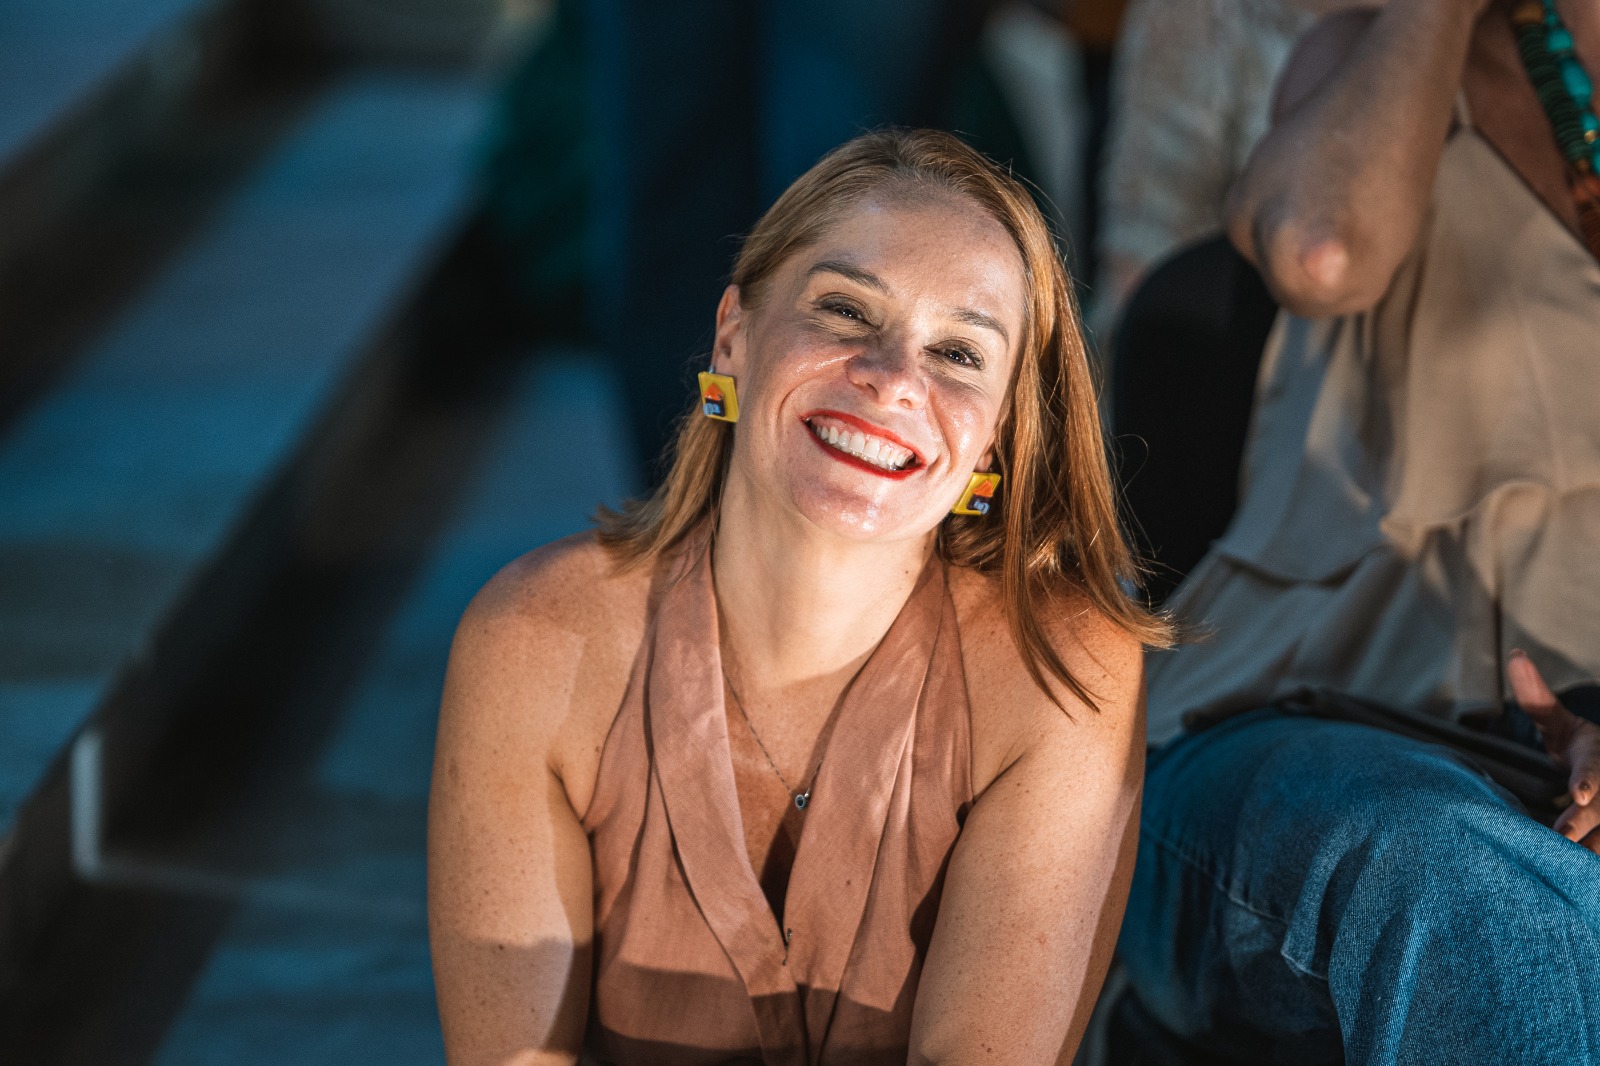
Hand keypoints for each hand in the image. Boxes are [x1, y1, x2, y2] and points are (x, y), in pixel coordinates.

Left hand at [1509, 650, 1599, 854]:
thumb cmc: (1580, 747)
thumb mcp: (1560, 722)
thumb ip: (1536, 696)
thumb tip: (1514, 655)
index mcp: (1598, 760)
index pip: (1594, 772)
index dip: (1587, 783)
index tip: (1578, 794)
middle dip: (1582, 828)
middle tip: (1559, 841)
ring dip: (1588, 855)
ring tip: (1561, 871)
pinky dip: (1589, 870)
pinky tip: (1573, 887)